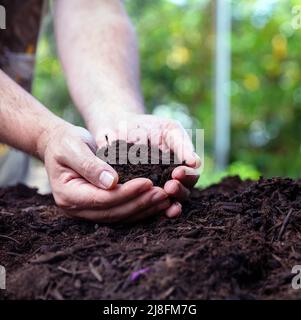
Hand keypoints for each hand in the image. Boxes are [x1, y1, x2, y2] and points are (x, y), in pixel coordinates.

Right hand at [39, 123, 175, 222]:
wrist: (59, 145)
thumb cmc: (65, 142)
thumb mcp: (73, 147)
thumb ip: (89, 165)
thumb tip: (112, 182)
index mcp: (68, 195)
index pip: (102, 199)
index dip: (126, 193)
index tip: (148, 182)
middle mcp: (77, 209)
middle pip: (113, 212)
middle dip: (140, 204)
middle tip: (163, 194)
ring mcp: (87, 211)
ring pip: (119, 216)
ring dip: (143, 209)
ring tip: (165, 199)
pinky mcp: (98, 207)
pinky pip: (121, 212)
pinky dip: (139, 208)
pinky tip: (155, 202)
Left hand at [88, 112, 200, 216]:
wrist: (120, 127)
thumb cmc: (149, 127)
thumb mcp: (169, 130)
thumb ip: (182, 144)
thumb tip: (196, 163)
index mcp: (181, 167)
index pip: (191, 176)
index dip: (187, 176)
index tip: (178, 172)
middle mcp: (171, 180)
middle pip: (182, 192)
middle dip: (178, 190)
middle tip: (170, 186)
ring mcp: (155, 188)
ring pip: (167, 201)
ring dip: (167, 201)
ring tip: (161, 194)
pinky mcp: (139, 194)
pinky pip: (147, 204)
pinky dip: (151, 209)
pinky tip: (149, 208)